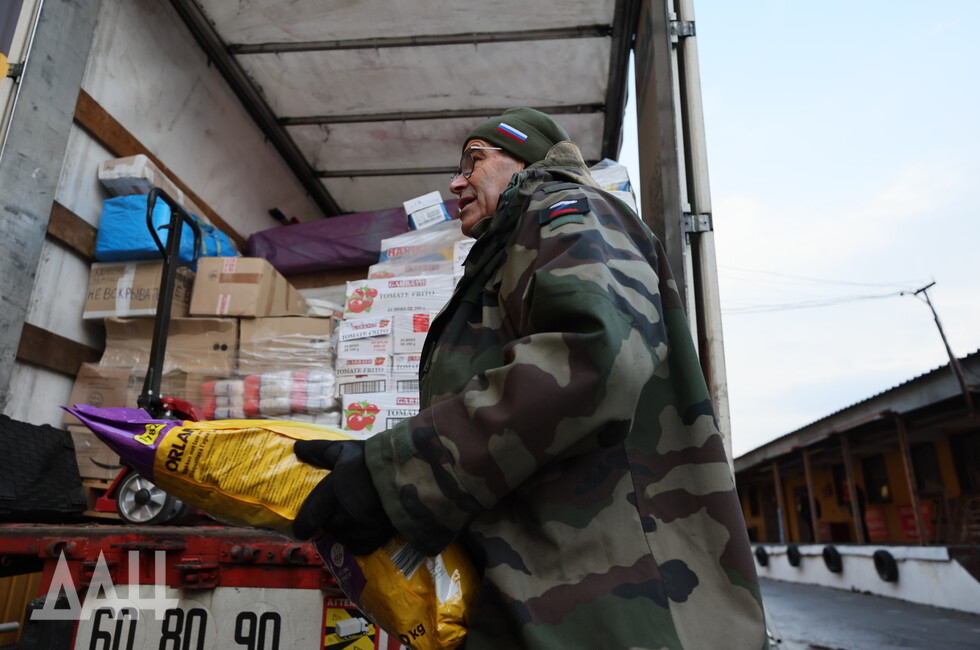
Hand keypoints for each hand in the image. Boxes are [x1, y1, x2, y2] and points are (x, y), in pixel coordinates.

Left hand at [293, 439, 394, 554]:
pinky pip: (358, 546)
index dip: (302, 525)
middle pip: (327, 526)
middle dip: (329, 519)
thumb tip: (297, 448)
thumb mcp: (346, 450)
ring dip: (344, 529)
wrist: (411, 472)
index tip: (302, 526)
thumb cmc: (374, 460)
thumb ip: (320, 451)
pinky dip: (358, 539)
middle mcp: (346, 515)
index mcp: (335, 493)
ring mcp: (362, 529)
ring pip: (343, 536)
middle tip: (336, 509)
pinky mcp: (376, 539)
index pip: (308, 519)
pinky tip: (364, 526)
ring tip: (353, 515)